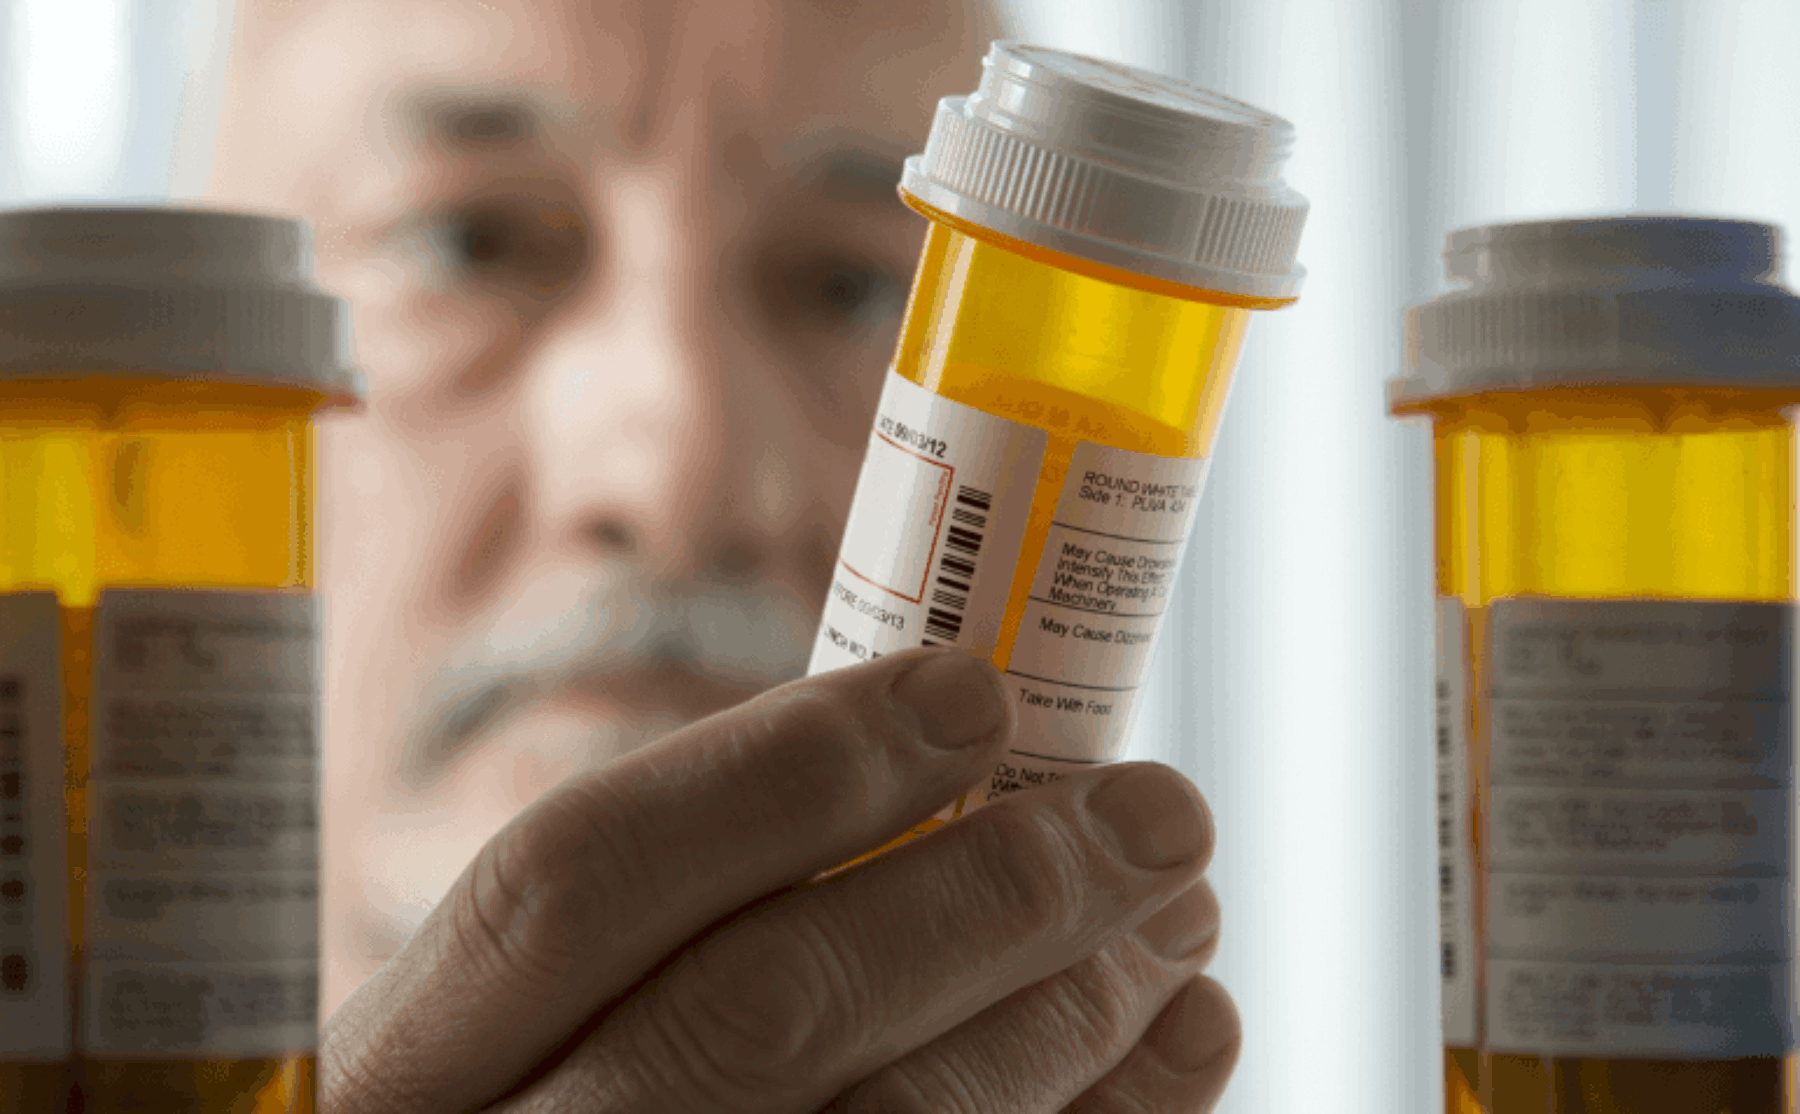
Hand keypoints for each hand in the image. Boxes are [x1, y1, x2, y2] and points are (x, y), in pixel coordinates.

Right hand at [321, 646, 1236, 1111]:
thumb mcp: (514, 1040)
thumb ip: (664, 925)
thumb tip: (938, 774)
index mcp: (405, 1076)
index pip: (572, 877)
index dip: (785, 768)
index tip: (972, 689)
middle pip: (760, 1009)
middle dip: (990, 892)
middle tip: (1158, 812)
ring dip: (1070, 1019)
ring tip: (1177, 924)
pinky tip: (1172, 1057)